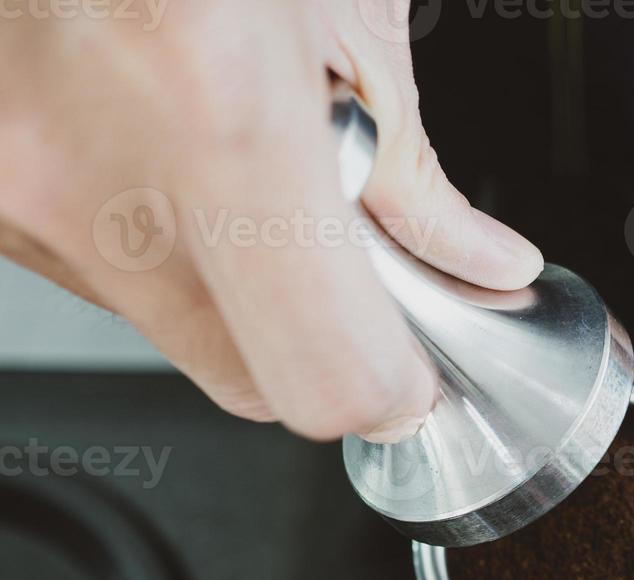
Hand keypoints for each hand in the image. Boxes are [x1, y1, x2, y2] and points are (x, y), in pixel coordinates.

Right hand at [0, 0, 541, 441]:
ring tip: (246, 159)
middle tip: (355, 265)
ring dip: (238, 280)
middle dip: (320, 338)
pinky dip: (162, 237)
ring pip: (175, 328)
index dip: (392, 387)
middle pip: (251, 377)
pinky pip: (103, 268)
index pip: (327, 374)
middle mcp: (86, 170)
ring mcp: (10, 189)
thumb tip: (484, 265)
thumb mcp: (350, 15)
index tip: (417, 365)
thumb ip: (420, 175)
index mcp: (215, 107)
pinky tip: (172, 144)